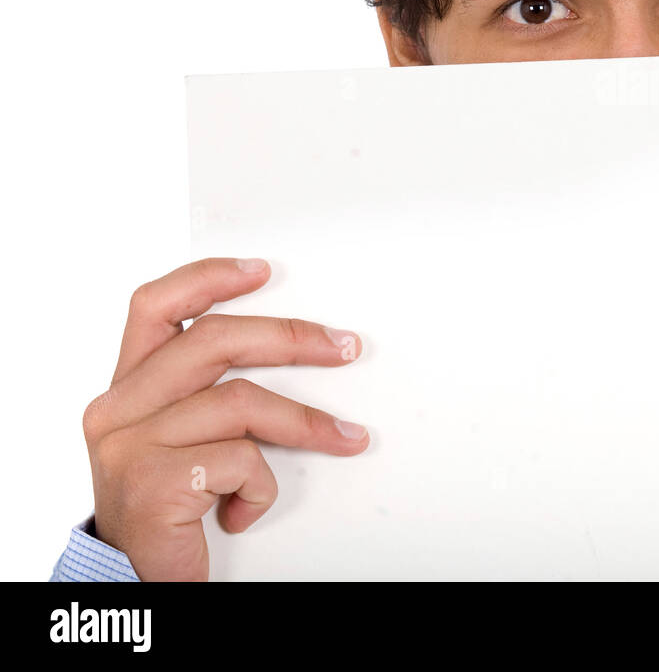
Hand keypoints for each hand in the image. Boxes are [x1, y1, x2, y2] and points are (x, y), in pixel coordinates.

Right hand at [81, 257, 368, 580]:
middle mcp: (117, 410)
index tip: (263, 271)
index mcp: (124, 388)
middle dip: (292, 338)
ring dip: (306, 421)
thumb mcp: (177, 438)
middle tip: (344, 346)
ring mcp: (130, 446)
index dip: (208, 278)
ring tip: (344, 438)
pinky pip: (240, 460)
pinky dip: (262, 485)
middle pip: (214, 341)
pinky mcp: (154, 485)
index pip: (154, 307)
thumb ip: (206, 391)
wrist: (131, 585)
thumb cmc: (167, 508)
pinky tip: (248, 506)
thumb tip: (291, 344)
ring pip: (241, 401)